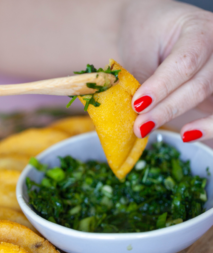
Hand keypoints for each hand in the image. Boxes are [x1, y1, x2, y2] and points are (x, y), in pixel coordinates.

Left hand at [118, 0, 212, 141]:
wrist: (155, 34)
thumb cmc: (146, 37)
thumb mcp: (140, 50)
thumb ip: (142, 79)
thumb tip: (136, 112)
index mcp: (199, 29)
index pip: (185, 62)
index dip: (161, 86)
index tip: (138, 104)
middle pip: (199, 85)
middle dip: (166, 109)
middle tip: (139, 126)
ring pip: (211, 102)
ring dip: (182, 119)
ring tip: (153, 129)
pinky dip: (208, 127)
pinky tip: (187, 134)